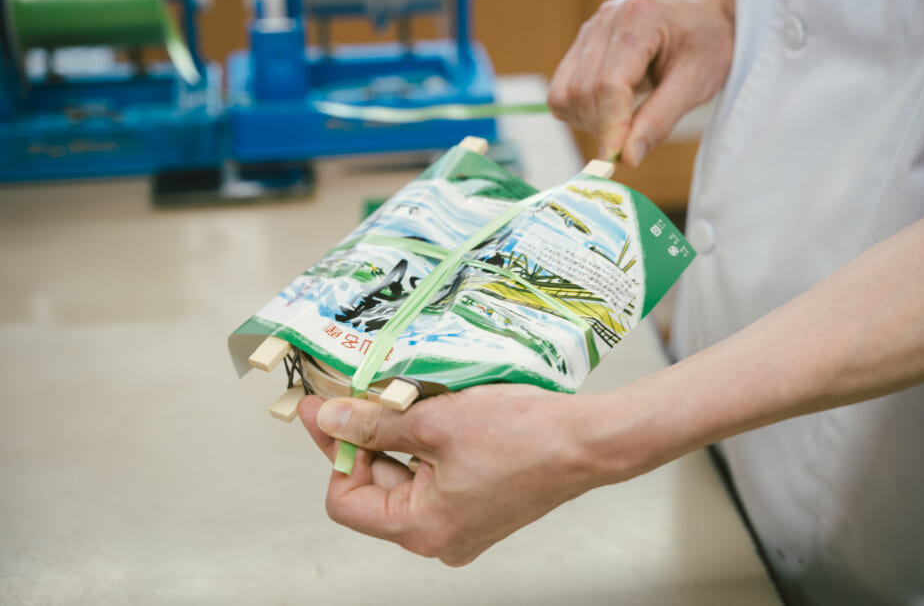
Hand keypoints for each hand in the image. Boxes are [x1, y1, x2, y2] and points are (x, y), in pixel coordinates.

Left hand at [298, 385, 607, 565]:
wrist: (589, 441)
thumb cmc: (524, 435)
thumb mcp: (436, 421)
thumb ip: (376, 423)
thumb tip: (330, 419)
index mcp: (421, 529)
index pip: (346, 501)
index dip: (334, 452)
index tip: (328, 411)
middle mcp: (439, 538)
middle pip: (377, 488)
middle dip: (366, 438)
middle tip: (359, 392)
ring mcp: (463, 524)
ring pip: (408, 478)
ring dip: (398, 437)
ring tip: (401, 394)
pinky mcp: (481, 506)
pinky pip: (437, 477)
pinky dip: (428, 445)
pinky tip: (432, 409)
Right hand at [547, 0, 733, 165]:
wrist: (702, 16)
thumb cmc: (706, 45)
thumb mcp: (696, 83)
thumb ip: (660, 120)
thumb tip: (627, 159)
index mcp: (640, 19)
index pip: (609, 84)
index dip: (610, 127)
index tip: (614, 161)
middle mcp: (606, 20)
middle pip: (583, 91)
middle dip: (601, 128)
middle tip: (628, 146)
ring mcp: (589, 30)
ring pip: (565, 93)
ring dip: (587, 123)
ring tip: (622, 126)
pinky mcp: (580, 45)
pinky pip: (562, 90)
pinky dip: (579, 113)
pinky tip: (609, 113)